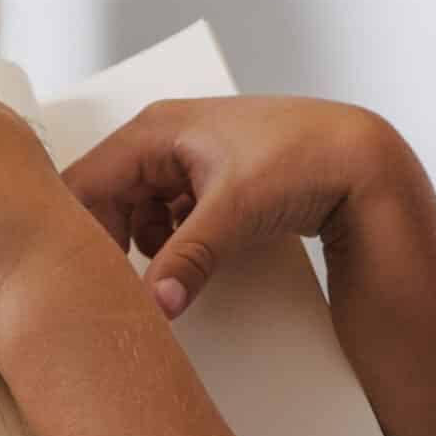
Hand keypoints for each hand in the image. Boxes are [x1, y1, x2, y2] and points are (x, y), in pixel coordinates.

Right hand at [62, 97, 405, 316]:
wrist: (361, 159)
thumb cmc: (302, 158)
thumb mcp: (236, 211)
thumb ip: (188, 259)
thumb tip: (154, 305)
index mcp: (155, 130)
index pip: (83, 182)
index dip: (74, 231)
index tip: (75, 278)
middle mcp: (163, 139)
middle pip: (105, 200)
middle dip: (113, 244)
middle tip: (124, 289)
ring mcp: (186, 160)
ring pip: (137, 213)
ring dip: (147, 247)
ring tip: (177, 268)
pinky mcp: (208, 182)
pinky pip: (169, 218)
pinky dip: (176, 243)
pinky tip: (200, 255)